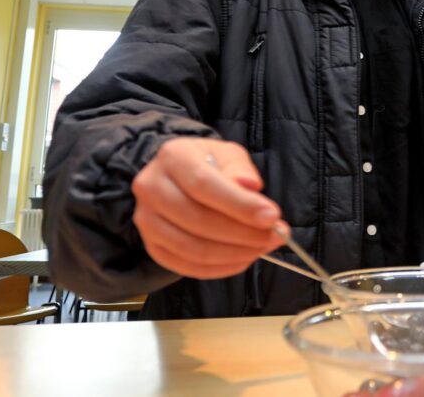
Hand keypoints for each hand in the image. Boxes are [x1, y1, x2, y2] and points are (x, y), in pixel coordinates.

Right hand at [132, 137, 284, 278]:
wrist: (178, 178)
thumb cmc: (209, 164)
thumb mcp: (228, 155)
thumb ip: (240, 169)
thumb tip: (251, 186)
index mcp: (173, 158)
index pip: (205, 185)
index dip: (240, 205)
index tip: (272, 217)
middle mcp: (152, 189)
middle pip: (198, 220)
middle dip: (243, 233)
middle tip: (276, 236)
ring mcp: (147, 221)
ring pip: (192, 248)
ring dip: (235, 254)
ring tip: (263, 247)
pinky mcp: (152, 246)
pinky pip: (186, 266)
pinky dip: (219, 268)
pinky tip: (243, 259)